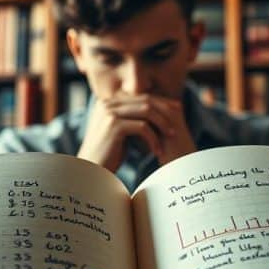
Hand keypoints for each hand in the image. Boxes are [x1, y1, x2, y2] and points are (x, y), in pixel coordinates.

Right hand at [77, 94, 193, 171]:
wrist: (90, 171)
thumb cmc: (108, 155)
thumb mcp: (121, 133)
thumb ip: (133, 120)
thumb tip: (156, 114)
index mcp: (109, 102)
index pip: (141, 97)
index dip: (161, 104)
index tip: (176, 112)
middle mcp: (108, 103)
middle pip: (145, 101)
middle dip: (165, 112)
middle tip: (178, 123)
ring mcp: (110, 112)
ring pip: (146, 111)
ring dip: (162, 124)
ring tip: (172, 136)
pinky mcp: (114, 125)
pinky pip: (142, 127)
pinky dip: (153, 138)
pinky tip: (158, 151)